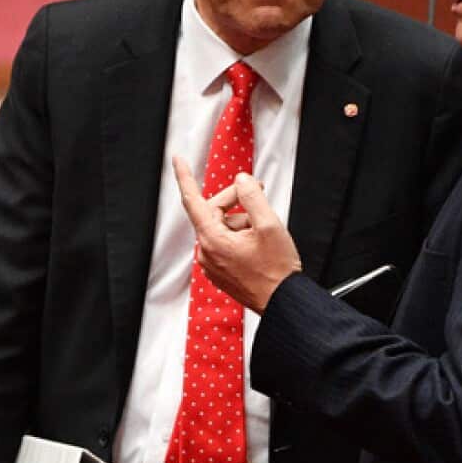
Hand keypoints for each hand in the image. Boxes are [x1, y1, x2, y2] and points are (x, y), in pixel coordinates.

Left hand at [173, 156, 301, 312]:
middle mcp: (208, 253)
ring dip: (243, 220)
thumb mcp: (269, 224)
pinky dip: (241, 235)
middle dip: (235, 199)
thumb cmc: (277, 270)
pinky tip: (259, 242)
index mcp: (213, 240)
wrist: (283, 303)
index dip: (185, 177)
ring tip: (265, 229)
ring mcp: (213, 264)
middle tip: (258, 191)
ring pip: (222, 227)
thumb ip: (252, 196)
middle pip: (214, 212)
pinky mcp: (221, 271)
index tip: (177, 160)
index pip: (193, 200)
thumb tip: (241, 180)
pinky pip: (225, 242)